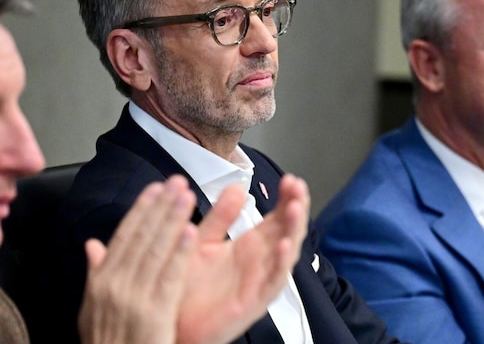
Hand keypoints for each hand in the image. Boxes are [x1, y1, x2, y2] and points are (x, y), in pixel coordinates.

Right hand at [78, 175, 197, 343]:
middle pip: (141, 237)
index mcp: (101, 281)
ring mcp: (134, 299)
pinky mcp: (154, 313)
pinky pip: (169, 278)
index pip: (124, 236)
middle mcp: (115, 285)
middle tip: (177, 182)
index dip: (141, 209)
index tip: (155, 188)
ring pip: (156, 250)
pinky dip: (180, 254)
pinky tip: (191, 233)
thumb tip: (92, 244)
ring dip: (172, 220)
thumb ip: (96, 272)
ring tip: (186, 196)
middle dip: (160, 206)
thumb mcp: (92, 308)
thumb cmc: (109, 341)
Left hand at [176, 173, 309, 343]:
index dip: (286, 198)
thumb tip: (237, 187)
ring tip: (296, 208)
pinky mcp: (253, 301)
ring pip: (286, 253)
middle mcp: (259, 262)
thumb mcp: (201, 241)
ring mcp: (259, 280)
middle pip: (287, 230)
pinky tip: (283, 245)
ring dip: (293, 230)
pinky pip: (273, 282)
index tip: (290, 179)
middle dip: (296, 207)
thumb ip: (220, 217)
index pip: (277, 217)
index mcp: (249, 246)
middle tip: (297, 186)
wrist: (169, 322)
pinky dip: (281, 263)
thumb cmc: (184, 286)